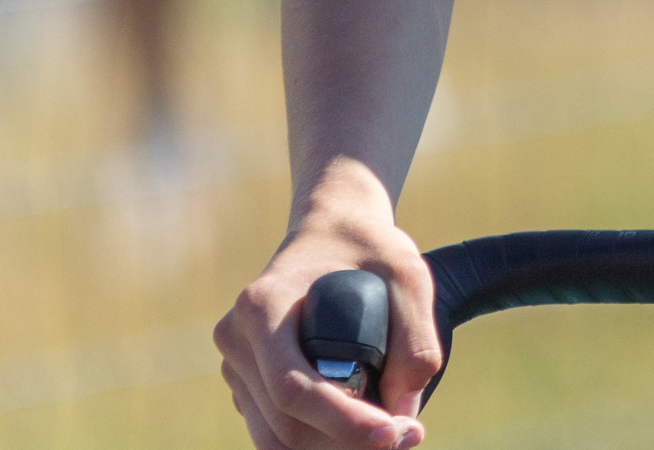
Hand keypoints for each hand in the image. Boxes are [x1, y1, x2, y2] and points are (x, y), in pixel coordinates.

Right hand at [215, 161, 440, 449]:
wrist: (333, 226)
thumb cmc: (368, 246)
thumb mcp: (406, 272)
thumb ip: (416, 336)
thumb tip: (402, 411)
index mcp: (262, 307)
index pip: (292, 389)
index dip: (343, 422)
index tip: (393, 432)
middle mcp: (238, 340)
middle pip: (284, 426)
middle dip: (344, 441)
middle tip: (405, 434)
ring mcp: (237, 365)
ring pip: (277, 439)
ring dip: (332, 447)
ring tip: (390, 432)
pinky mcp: (247, 384)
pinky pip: (277, 431)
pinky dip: (318, 441)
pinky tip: (361, 425)